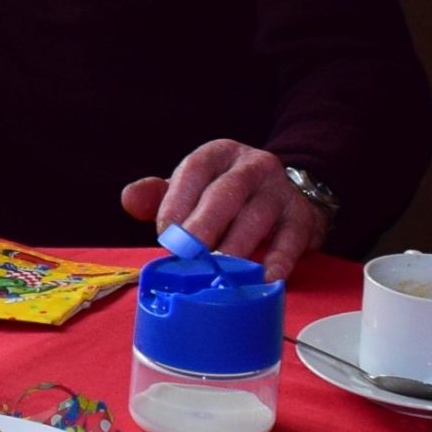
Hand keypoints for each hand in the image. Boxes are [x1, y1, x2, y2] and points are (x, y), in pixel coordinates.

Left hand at [120, 141, 327, 281]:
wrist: (285, 195)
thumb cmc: (226, 197)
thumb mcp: (191, 188)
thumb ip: (158, 196)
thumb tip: (129, 200)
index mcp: (218, 154)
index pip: (195, 169)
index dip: (177, 200)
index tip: (164, 233)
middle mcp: (252, 165)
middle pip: (227, 192)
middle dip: (205, 224)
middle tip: (189, 254)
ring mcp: (280, 190)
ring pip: (258, 216)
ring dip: (236, 246)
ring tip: (220, 272)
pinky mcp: (301, 217)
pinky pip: (292, 238)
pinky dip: (280, 259)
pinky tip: (266, 278)